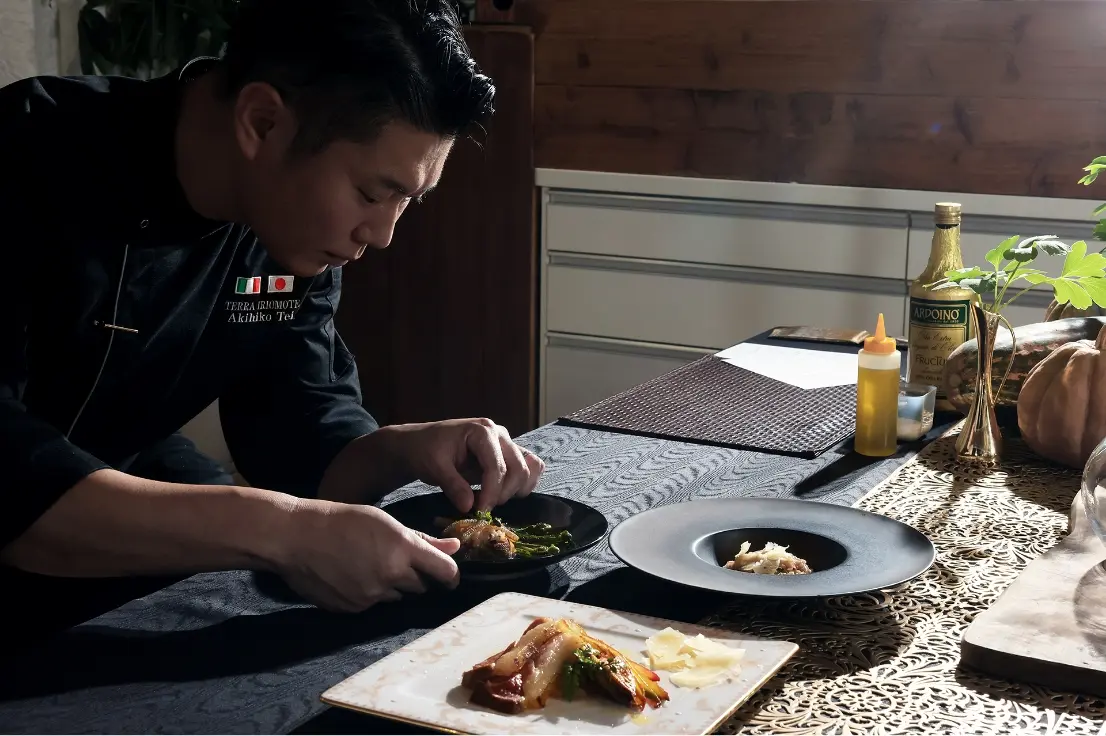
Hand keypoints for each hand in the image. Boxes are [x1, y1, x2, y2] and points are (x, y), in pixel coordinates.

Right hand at [276, 500, 460, 612]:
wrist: (297, 538)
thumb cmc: (343, 521)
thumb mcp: (386, 522)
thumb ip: (422, 539)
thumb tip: (456, 546)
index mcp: (402, 549)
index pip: (445, 572)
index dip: (451, 575)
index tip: (449, 576)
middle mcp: (391, 576)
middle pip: (421, 586)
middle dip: (415, 575)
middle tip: (396, 559)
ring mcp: (371, 596)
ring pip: (397, 596)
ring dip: (392, 585)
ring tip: (369, 564)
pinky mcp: (353, 608)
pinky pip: (373, 604)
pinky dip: (369, 593)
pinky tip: (352, 575)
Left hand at [387, 418, 544, 512]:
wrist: (421, 442)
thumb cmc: (426, 450)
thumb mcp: (434, 467)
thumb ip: (453, 486)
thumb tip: (469, 507)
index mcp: (482, 431)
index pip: (497, 466)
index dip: (491, 492)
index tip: (479, 511)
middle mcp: (499, 434)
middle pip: (518, 468)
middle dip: (503, 493)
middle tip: (483, 507)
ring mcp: (506, 442)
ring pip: (527, 469)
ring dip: (514, 490)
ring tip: (491, 499)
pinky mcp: (508, 453)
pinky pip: (530, 466)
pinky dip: (522, 483)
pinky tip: (503, 492)